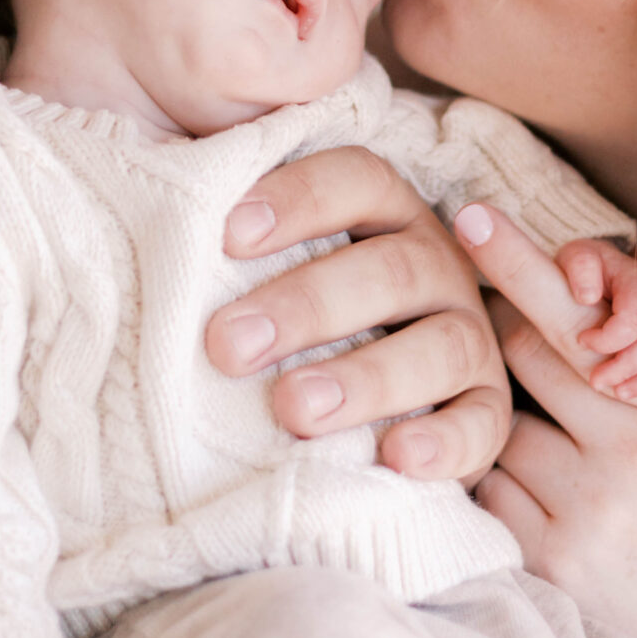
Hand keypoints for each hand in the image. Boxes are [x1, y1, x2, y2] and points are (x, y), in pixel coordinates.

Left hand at [207, 148, 510, 483]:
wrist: (352, 398)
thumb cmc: (284, 313)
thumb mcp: (260, 257)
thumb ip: (225, 217)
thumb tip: (150, 184)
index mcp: (385, 210)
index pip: (355, 181)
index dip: (297, 199)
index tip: (226, 234)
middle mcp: (436, 266)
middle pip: (388, 272)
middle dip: (306, 306)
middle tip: (228, 345)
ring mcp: (467, 338)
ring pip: (439, 347)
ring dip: (367, 378)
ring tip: (294, 409)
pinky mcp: (486, 411)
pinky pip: (480, 426)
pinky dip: (444, 442)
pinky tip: (396, 456)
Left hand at [455, 205, 636, 637]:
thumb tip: (624, 254)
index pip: (584, 321)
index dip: (522, 267)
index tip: (470, 218)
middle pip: (523, 357)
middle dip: (502, 349)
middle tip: (505, 361)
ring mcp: (588, 508)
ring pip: (494, 426)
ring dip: (496, 432)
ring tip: (545, 468)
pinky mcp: (546, 560)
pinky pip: (485, 491)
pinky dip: (490, 490)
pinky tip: (528, 509)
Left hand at [542, 232, 636, 406]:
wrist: (599, 266)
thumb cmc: (584, 268)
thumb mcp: (574, 257)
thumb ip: (580, 268)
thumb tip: (587, 296)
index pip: (634, 319)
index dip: (608, 339)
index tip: (581, 341)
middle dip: (625, 368)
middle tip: (596, 381)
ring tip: (620, 392)